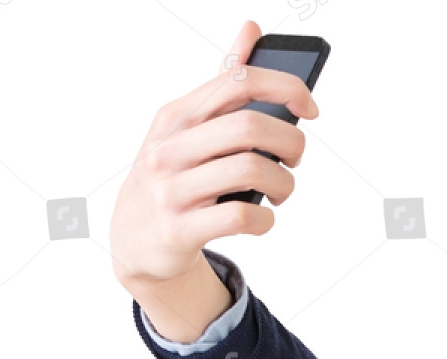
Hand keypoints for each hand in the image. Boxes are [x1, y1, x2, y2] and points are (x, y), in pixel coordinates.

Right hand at [109, 20, 319, 288]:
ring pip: (252, 170)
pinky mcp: (180, 228)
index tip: (311, 110)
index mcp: (178, 114)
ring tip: (281, 192)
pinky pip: (242, 217)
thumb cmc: (176, 176)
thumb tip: (252, 29)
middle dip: (292, 143)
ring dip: (284, 184)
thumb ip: (223, 84)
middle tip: (295, 160)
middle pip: (251, 127)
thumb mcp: (190, 127)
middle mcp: (170, 146)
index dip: (287, 89)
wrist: (135, 241)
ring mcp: (172, 188)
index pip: (240, 81)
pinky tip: (262, 220)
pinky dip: (266, 221)